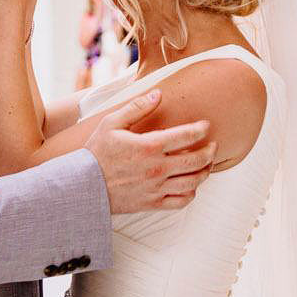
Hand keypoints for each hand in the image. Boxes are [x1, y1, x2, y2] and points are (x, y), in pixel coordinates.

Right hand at [84, 89, 215, 214]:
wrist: (83, 186)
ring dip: (205, 172)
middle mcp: (157, 168)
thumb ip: (137, 108)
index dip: (201, 129)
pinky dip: (191, 193)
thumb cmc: (96, 153)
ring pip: (193, 182)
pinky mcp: (152, 204)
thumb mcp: (111, 123)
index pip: (186, 135)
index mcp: (149, 146)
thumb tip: (158, 93)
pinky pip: (181, 201)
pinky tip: (191, 185)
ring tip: (207, 164)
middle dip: (210, 151)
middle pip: (197, 161)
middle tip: (213, 145)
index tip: (205, 125)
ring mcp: (156, 188)